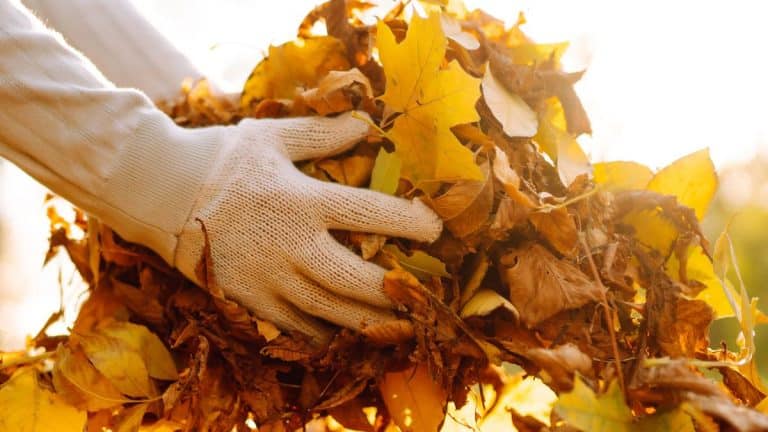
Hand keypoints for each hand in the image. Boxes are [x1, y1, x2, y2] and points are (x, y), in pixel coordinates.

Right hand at [173, 112, 441, 340]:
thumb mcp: (272, 136)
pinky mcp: (248, 298)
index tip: (435, 229)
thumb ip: (322, 133)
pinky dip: (323, 332)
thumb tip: (366, 126)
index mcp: (300, 200)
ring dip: (367, 319)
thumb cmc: (221, 159)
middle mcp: (289, 244)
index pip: (368, 214)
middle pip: (355, 278)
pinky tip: (344, 333)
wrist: (159, 193)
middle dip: (394, 289)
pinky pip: (294, 325)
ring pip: (329, 310)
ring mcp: (268, 277)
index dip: (409, 223)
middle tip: (421, 295)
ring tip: (397, 324)